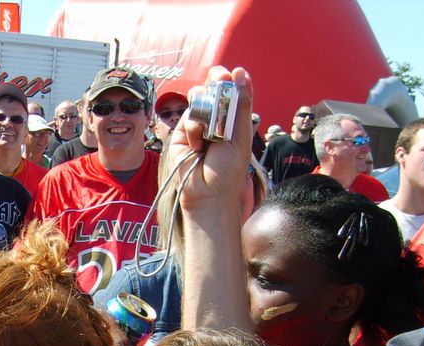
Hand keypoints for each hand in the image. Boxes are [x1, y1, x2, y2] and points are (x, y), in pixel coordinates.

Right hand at [166, 66, 252, 214]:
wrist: (208, 194)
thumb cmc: (228, 170)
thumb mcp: (241, 134)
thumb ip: (241, 104)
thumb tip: (240, 72)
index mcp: (233, 117)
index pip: (231, 89)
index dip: (231, 79)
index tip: (233, 74)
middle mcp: (215, 118)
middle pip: (213, 87)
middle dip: (216, 83)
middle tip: (219, 83)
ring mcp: (197, 125)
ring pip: (198, 98)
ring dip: (206, 111)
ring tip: (212, 134)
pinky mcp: (181, 133)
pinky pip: (188, 117)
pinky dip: (194, 128)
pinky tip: (198, 146)